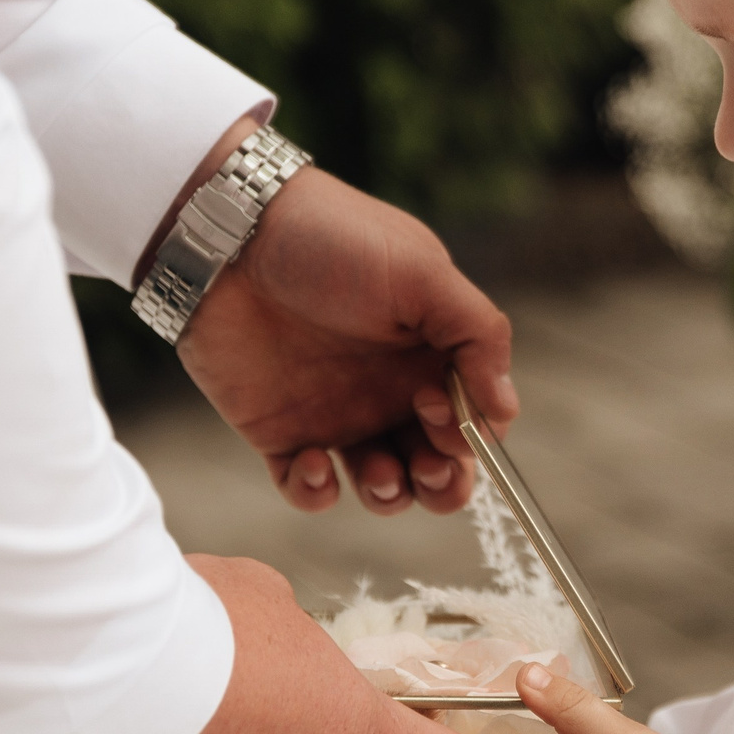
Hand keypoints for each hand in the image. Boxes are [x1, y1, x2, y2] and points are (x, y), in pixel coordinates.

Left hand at [165, 123, 516, 517]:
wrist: (228, 237)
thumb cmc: (332, 240)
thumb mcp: (422, 271)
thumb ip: (477, 336)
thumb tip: (505, 409)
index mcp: (431, 354)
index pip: (475, 421)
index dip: (471, 436)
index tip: (439, 410)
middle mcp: (391, 391)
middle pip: (437, 467)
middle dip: (444, 485)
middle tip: (427, 467)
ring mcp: (337, 415)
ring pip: (382, 487)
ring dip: (390, 495)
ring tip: (374, 471)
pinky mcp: (281, 433)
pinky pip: (308, 489)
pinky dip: (316, 492)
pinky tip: (313, 460)